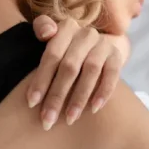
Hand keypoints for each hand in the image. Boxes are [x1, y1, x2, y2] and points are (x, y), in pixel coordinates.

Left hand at [28, 15, 126, 129]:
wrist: (98, 45)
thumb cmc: (66, 47)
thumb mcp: (52, 37)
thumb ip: (42, 29)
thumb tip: (46, 34)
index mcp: (66, 28)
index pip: (52, 55)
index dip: (41, 79)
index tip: (31, 103)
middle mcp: (86, 34)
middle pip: (69, 66)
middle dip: (57, 96)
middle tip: (47, 120)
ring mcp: (103, 44)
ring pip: (91, 71)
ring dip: (79, 98)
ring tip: (69, 119)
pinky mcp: (117, 56)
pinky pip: (112, 75)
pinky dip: (103, 92)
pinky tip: (94, 109)